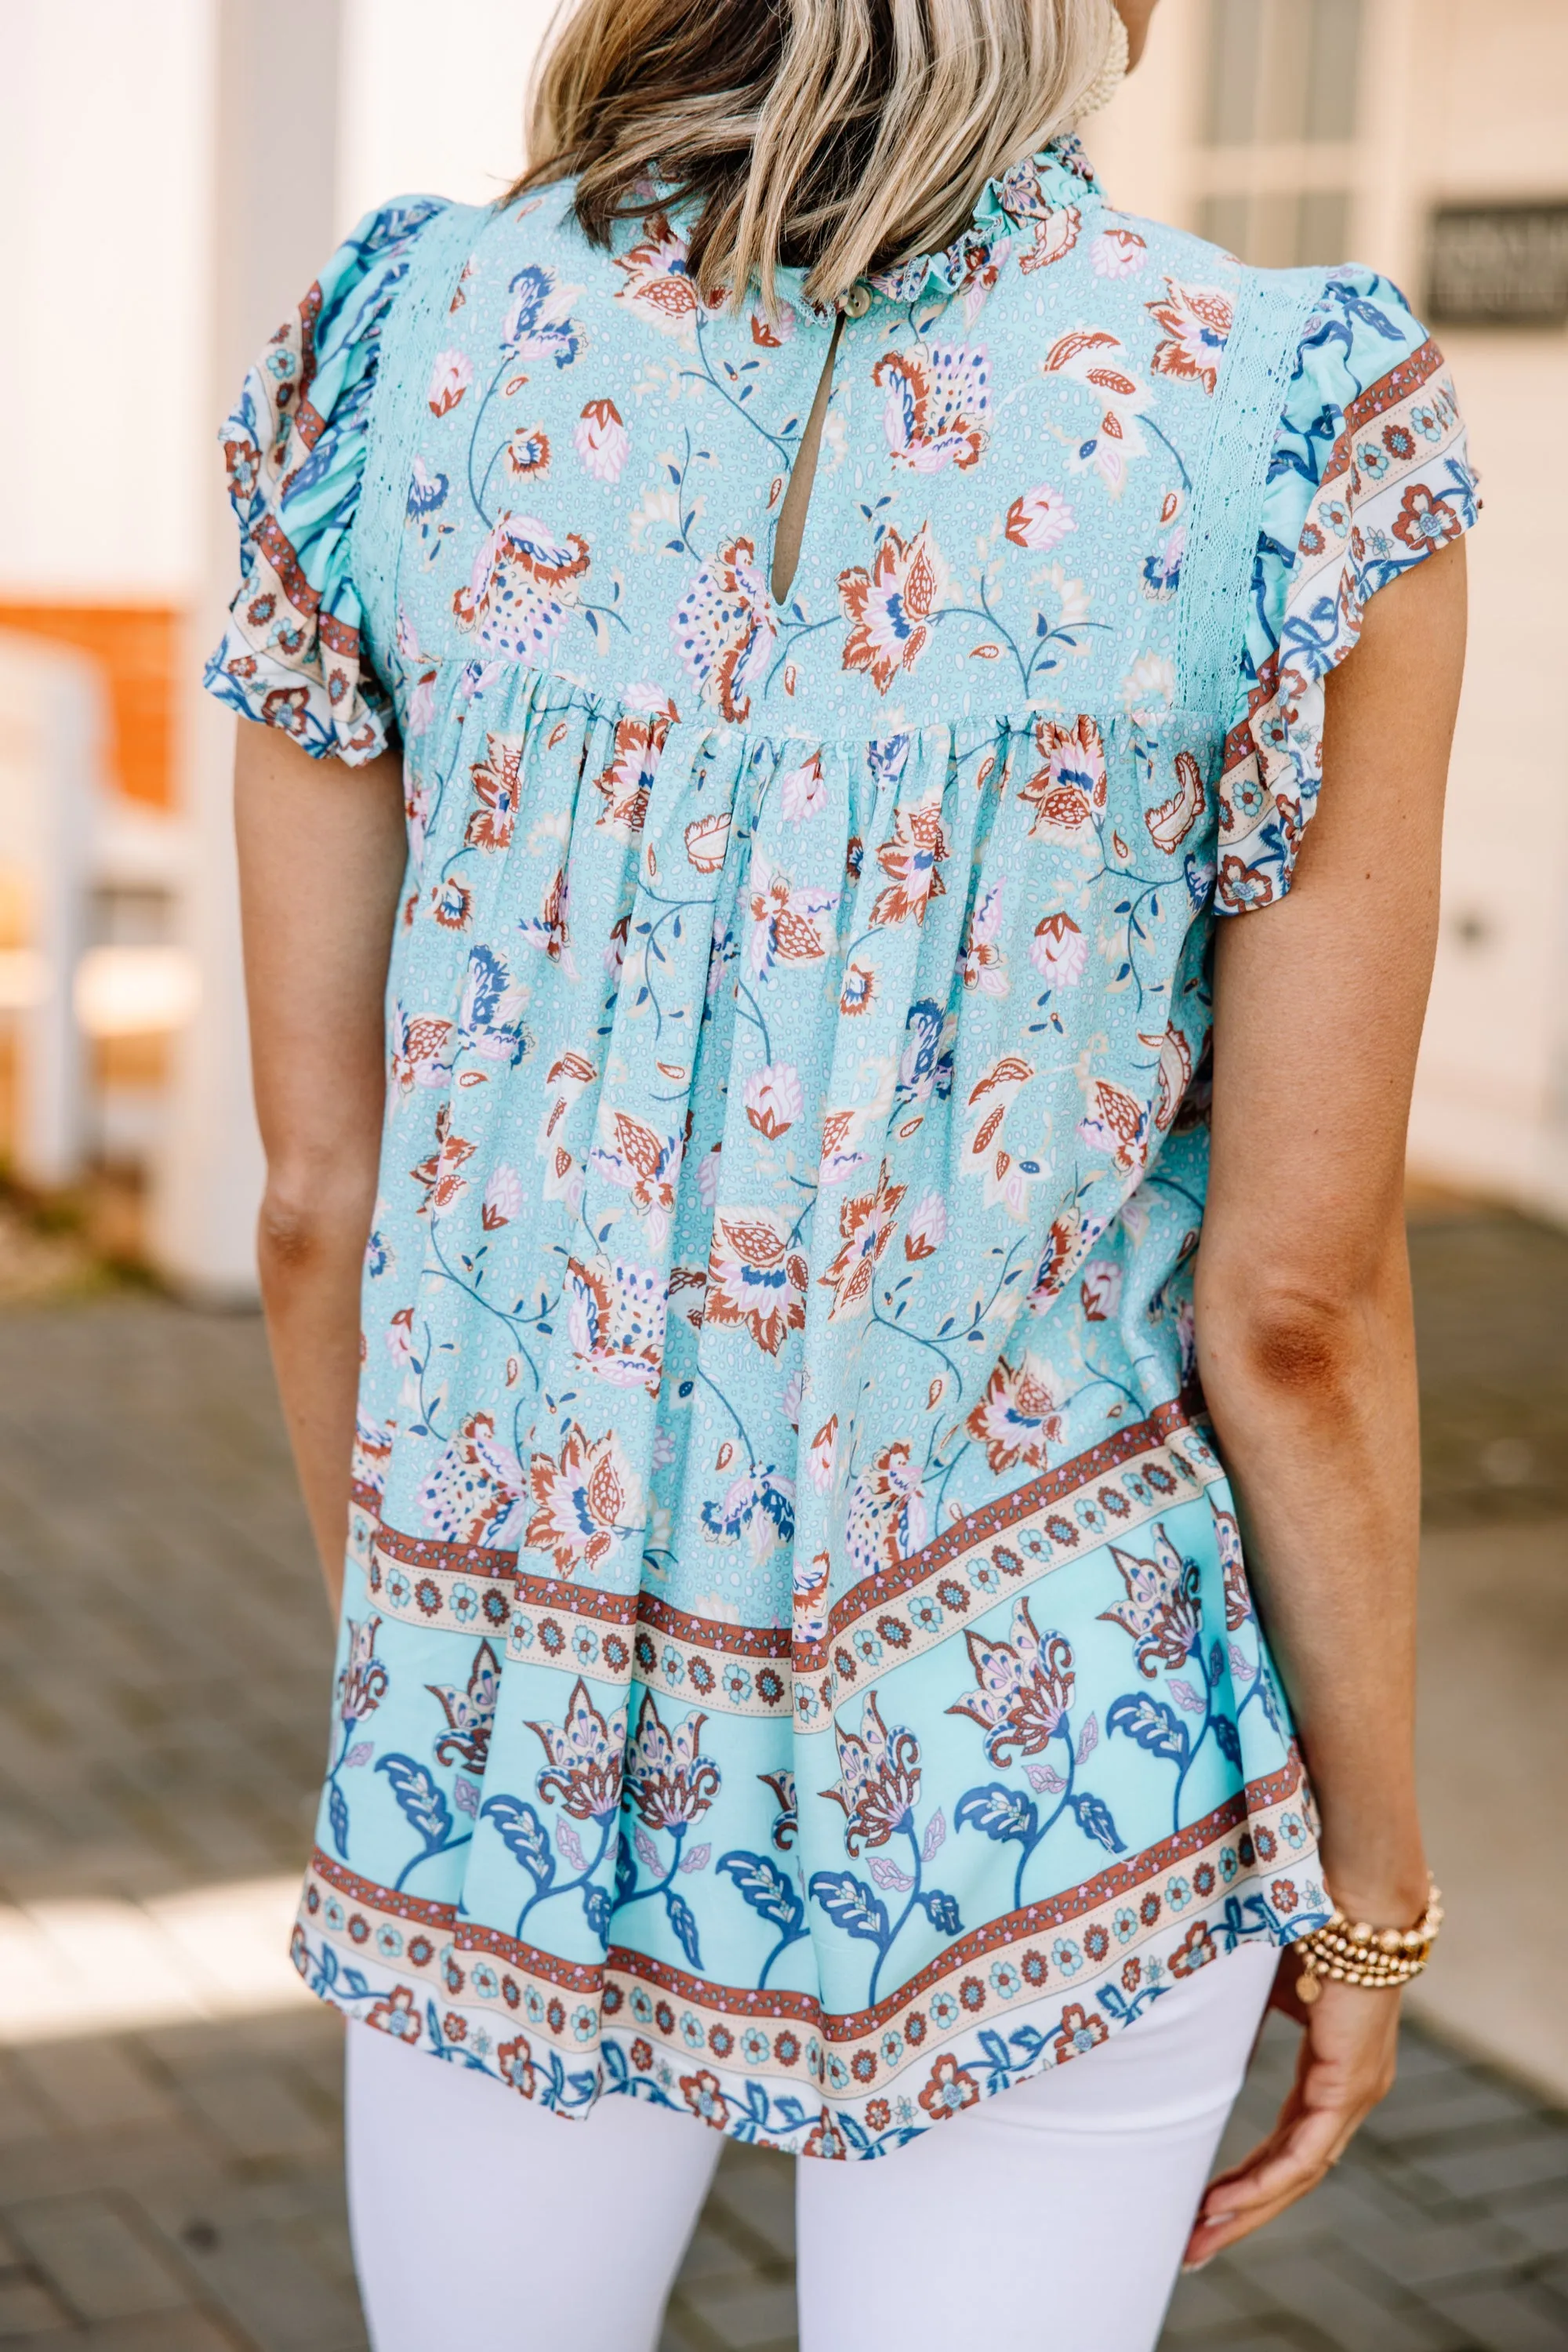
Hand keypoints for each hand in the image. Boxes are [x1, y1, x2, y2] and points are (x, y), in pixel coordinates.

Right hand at [1183, 1950, 1400, 2268]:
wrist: (1346, 1894)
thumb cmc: (1307, 1926)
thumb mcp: (1262, 1987)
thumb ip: (1238, 2021)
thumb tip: (1193, 2040)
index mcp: (1332, 2070)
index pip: (1287, 2145)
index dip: (1246, 2179)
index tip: (1203, 2205)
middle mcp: (1349, 2091)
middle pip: (1292, 2174)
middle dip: (1239, 2214)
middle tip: (1193, 2249)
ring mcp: (1354, 2091)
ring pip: (1299, 2173)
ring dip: (1247, 2208)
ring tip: (1199, 2235)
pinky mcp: (1349, 2083)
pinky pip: (1307, 2152)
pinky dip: (1267, 2181)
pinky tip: (1231, 2202)